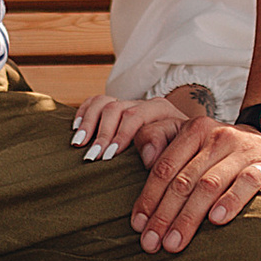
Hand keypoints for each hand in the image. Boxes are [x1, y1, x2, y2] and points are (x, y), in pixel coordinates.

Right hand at [69, 91, 194, 165]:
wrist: (184, 141)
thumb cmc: (179, 151)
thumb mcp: (179, 150)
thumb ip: (164, 149)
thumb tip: (146, 158)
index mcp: (161, 110)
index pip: (136, 116)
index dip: (120, 135)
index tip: (109, 157)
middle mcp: (143, 103)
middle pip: (116, 109)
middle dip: (102, 134)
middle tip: (91, 157)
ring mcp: (128, 104)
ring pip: (103, 103)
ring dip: (89, 124)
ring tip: (79, 144)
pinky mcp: (116, 108)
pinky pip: (95, 101)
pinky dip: (83, 113)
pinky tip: (76, 129)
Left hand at [128, 112, 260, 254]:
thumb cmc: (227, 159)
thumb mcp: (199, 153)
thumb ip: (171, 167)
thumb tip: (140, 210)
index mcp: (195, 131)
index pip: (165, 168)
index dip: (148, 198)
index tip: (138, 227)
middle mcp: (217, 136)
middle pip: (183, 180)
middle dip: (164, 215)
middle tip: (151, 243)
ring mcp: (243, 149)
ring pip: (208, 185)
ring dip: (189, 217)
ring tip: (175, 242)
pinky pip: (246, 183)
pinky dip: (230, 201)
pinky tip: (217, 220)